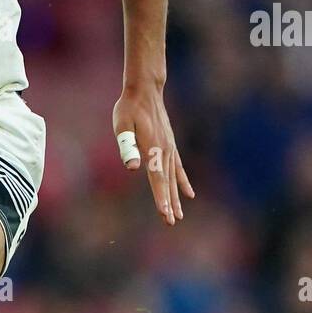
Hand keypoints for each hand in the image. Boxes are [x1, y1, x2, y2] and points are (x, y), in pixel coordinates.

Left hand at [113, 84, 193, 225]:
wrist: (145, 90)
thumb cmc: (129, 108)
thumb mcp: (122, 124)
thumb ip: (127, 146)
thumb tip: (132, 168)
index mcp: (152, 149)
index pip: (157, 178)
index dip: (161, 197)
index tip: (165, 213)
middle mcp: (165, 151)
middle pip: (167, 182)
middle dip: (169, 203)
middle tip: (171, 222)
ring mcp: (170, 148)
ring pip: (174, 178)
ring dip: (176, 197)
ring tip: (178, 216)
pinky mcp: (170, 145)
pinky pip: (178, 168)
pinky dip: (183, 182)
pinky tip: (189, 194)